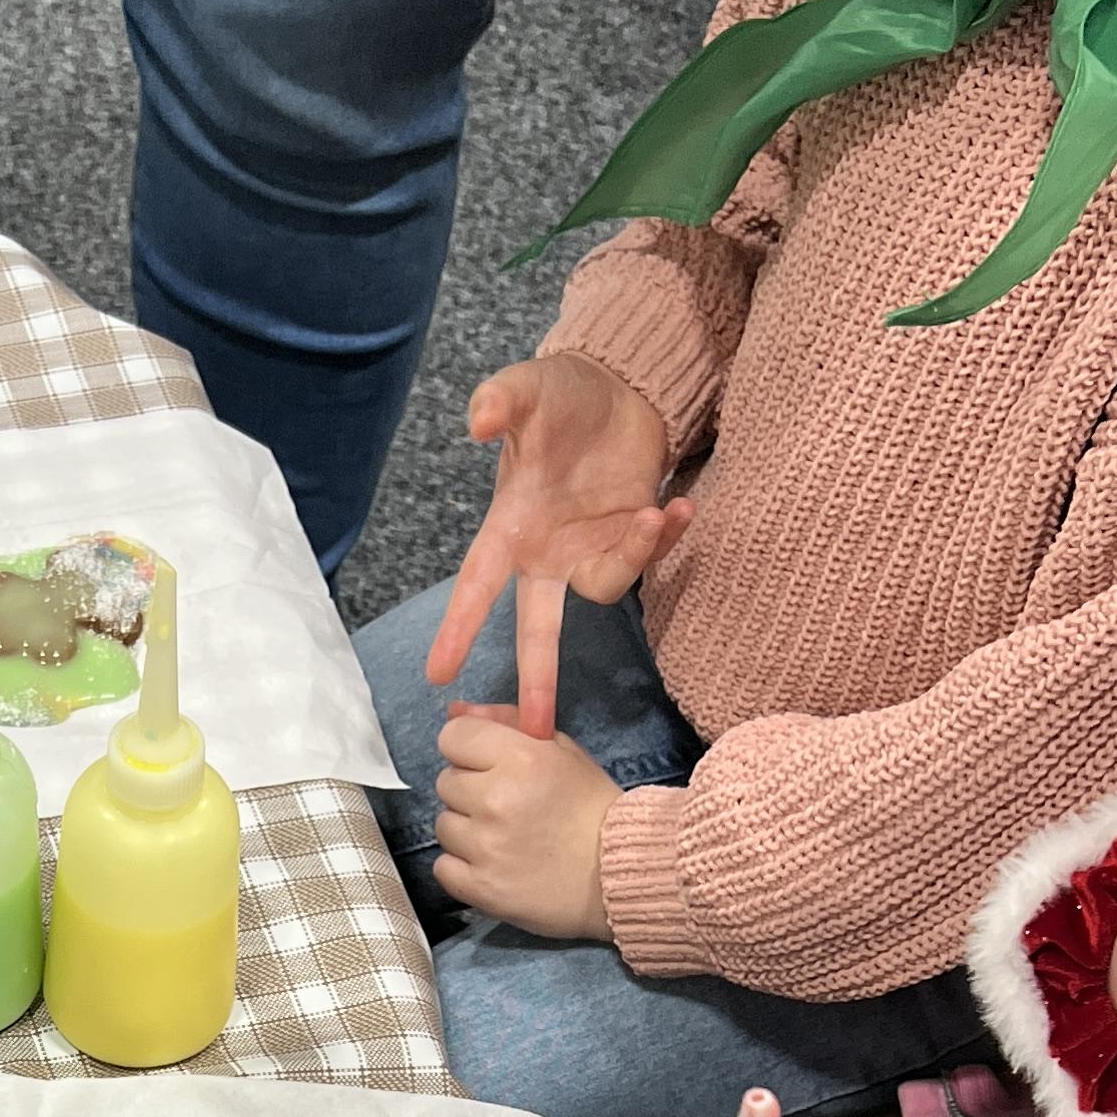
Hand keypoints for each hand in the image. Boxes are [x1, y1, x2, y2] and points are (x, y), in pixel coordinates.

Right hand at [423, 355, 685, 737]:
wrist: (619, 388)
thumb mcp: (530, 389)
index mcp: (512, 527)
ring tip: (652, 512)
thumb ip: (502, 400)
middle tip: (534, 728)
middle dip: (537, 675)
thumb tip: (479, 420)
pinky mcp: (630, 540)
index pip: (479, 585)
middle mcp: (547, 553)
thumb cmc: (563, 395)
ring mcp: (590, 550)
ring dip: (633, 556)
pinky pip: (645, 558)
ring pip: (605, 587)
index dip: (459, 627)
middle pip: (537, 627)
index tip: (438, 675)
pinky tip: (678, 505)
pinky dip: (663, 537)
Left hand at [426, 713, 620, 939]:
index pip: (453, 736)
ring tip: (503, 838)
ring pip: (443, 825)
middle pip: (446, 781)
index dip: (468, 750)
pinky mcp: (482, 887)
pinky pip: (442, 868)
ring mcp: (486, 847)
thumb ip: (507, 722)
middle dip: (470, 791)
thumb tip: (455, 709)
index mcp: (520, 758)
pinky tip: (492, 865)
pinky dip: (461, 868)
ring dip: (466, 830)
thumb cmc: (590, 807)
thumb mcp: (560, 750)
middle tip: (506, 806)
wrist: (618, 872)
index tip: (488, 766)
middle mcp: (497, 799)